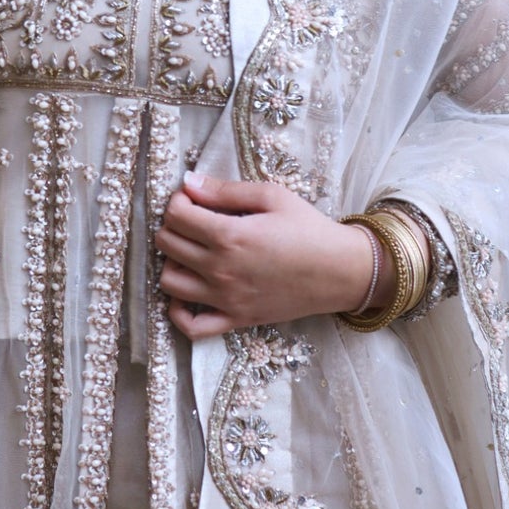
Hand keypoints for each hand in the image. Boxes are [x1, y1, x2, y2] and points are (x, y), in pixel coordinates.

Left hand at [154, 172, 376, 338]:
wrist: (340, 271)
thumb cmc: (309, 229)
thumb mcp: (272, 196)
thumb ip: (226, 190)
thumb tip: (188, 182)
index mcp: (229, 236)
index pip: (176, 215)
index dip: (178, 201)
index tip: (193, 198)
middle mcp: (221, 270)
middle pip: (167, 244)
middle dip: (173, 225)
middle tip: (193, 219)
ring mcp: (226, 299)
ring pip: (169, 282)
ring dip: (172, 262)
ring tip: (192, 251)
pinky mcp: (236, 319)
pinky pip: (191, 326)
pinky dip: (178, 312)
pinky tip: (187, 292)